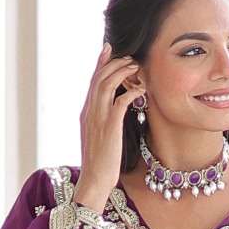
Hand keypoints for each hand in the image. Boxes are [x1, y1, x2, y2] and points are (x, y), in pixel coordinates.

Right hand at [76, 42, 141, 213]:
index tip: (108, 49)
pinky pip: (120, 102)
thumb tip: (115, 110)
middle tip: (128, 56)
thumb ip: (104, 120)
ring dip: (122, 73)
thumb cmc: (100, 161)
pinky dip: (131, 92)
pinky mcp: (109, 127)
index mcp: (86, 113)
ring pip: (106, 85)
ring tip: (135, 67)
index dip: (100, 64)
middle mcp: (89, 112)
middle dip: (113, 63)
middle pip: (98, 78)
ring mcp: (97, 118)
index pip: (92, 82)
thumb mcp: (99, 136)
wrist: (95, 179)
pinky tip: (141, 89)